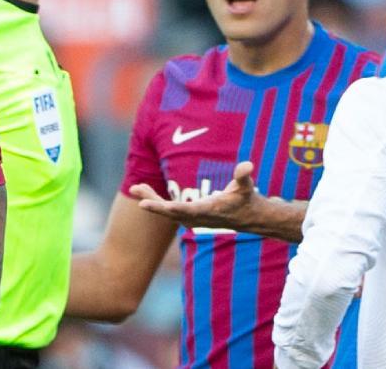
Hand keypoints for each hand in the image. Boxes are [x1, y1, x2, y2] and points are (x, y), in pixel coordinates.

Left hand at [129, 161, 261, 231]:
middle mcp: (199, 218)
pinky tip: (144, 190)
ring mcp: (193, 219)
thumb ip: (243, 176)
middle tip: (135, 190)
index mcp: (210, 211)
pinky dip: (156, 202)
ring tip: (135, 187)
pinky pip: (169, 210)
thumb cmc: (247, 199)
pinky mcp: (190, 217)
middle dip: (153, 203)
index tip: (156, 206)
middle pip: (171, 212)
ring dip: (151, 199)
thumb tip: (247, 166)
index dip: (172, 208)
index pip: (188, 211)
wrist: (249, 218)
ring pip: (167, 211)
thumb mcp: (246, 187)